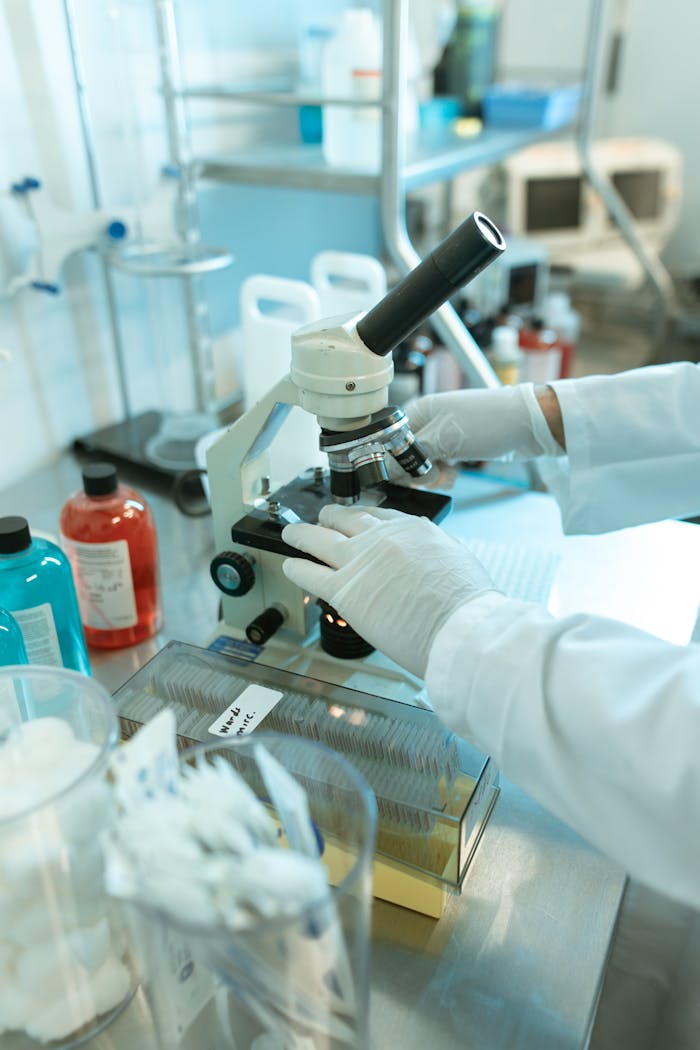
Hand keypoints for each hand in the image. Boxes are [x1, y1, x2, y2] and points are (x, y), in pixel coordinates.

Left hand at [282, 505, 497, 678]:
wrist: (459, 628)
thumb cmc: (467, 604)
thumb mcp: (457, 558)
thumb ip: (434, 551)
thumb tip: (426, 558)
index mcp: (411, 529)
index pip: (379, 515)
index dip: (363, 517)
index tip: (357, 518)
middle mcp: (381, 538)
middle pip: (345, 518)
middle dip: (332, 517)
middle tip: (323, 519)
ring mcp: (358, 561)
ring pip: (318, 538)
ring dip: (301, 534)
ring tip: (292, 534)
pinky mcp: (343, 590)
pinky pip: (309, 573)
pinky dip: (296, 568)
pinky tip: (289, 566)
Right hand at [392, 384, 561, 484]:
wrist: (530, 424)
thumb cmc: (489, 422)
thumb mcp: (444, 441)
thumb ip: (411, 457)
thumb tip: (385, 470)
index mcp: (419, 411)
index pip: (391, 442)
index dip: (396, 463)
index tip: (408, 478)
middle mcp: (428, 421)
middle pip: (407, 456)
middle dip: (419, 473)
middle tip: (436, 476)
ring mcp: (444, 433)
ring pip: (424, 464)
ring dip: (433, 476)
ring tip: (449, 475)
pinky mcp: (458, 445)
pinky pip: (440, 464)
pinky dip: (445, 473)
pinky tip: (455, 474)